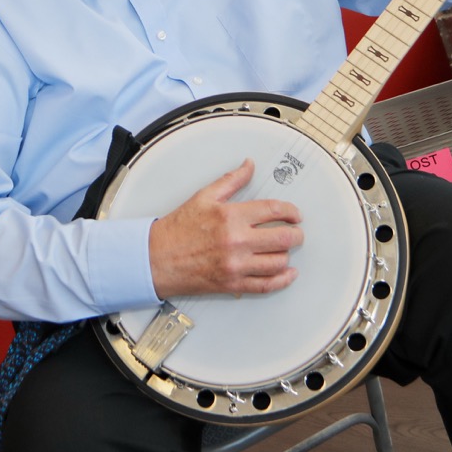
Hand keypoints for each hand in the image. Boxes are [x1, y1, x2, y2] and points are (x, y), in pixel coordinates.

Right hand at [148, 159, 303, 297]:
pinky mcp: (233, 284)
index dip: (291, 211)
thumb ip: (231, 181)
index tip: (294, 214)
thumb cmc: (177, 230)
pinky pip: (266, 285)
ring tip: (284, 249)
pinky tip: (287, 274)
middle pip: (283, 238)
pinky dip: (282, 280)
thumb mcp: (203, 197)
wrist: (156, 259)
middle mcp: (236, 241)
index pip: (274, 210)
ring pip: (278, 262)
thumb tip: (248, 166)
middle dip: (296, 234)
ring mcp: (236, 265)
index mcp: (231, 217)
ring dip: (287, 255)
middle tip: (296, 232)